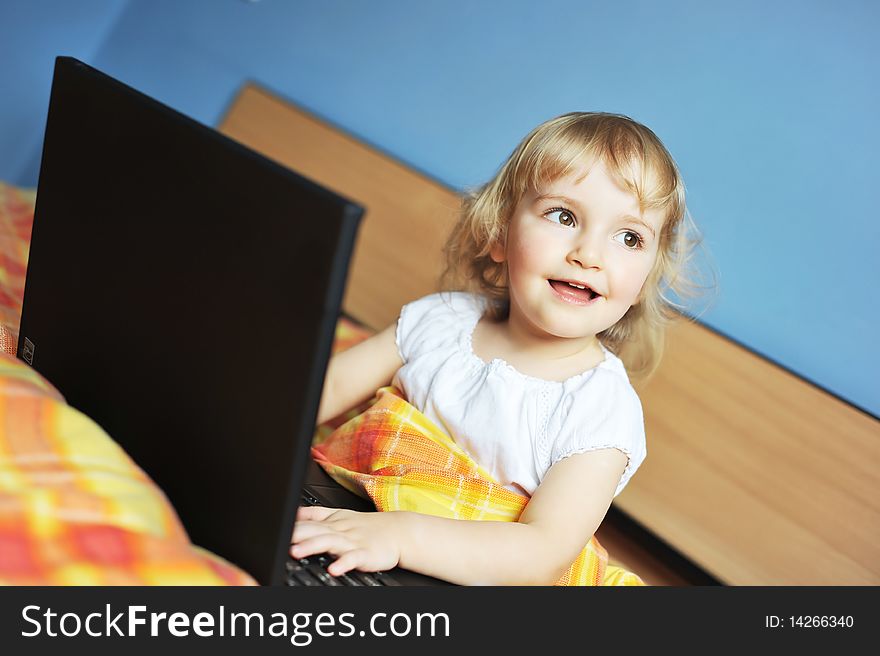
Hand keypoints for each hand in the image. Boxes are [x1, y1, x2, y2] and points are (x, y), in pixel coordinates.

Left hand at [290, 507, 404, 575]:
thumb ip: (315, 514)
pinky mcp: (366, 554)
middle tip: (280, 539)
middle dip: (296, 535)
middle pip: (314, 530)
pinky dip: (344, 563)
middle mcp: (339, 530)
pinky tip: (334, 569)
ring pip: (330, 543)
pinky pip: (353, 559)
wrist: (398, 532)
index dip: (291, 525)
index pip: (307, 521)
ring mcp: (352, 542)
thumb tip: (293, 512)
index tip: (275, 528)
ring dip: (312, 546)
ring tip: (296, 552)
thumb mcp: (339, 515)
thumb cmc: (366, 526)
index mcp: (331, 522)